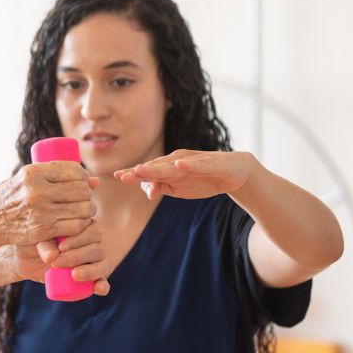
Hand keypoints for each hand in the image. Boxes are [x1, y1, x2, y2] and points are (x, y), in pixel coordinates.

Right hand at [0, 162, 98, 245]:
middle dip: (87, 194)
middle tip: (84, 197)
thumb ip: (57, 176)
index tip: (85, 181)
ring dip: (88, 209)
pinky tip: (78, 221)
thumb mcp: (28, 178)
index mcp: (34, 172)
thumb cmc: (12, 195)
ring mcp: (41, 211)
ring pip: (81, 209)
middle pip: (80, 190)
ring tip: (84, 209)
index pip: (73, 170)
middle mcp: (38, 190)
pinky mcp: (42, 229)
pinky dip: (81, 224)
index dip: (84, 176)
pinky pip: (74, 226)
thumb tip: (95, 181)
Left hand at [4, 219, 110, 295]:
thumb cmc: (32, 243)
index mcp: (83, 226)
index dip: (78, 239)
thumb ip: (44, 244)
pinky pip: (102, 282)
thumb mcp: (35, 240)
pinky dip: (102, 286)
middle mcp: (92, 242)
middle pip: (97, 248)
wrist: (24, 260)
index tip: (61, 247)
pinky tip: (98, 288)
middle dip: (78, 256)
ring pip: (103, 264)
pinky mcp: (91, 278)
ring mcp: (94, 261)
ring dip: (91, 271)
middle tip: (57, 262)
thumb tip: (52, 256)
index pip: (92, 230)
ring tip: (74, 275)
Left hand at [114, 150, 258, 200]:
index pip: (148, 171)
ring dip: (157, 167)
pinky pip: (198, 164)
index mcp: (169, 168)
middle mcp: (178, 161)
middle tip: (123, 176)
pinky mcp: (210, 163)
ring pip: (172, 165)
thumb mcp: (180, 189)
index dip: (133, 174)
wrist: (235, 173)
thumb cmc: (203, 179)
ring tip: (142, 170)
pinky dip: (188, 165)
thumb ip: (163, 188)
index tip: (117, 177)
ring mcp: (193, 161)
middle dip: (139, 171)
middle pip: (156, 166)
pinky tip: (179, 165)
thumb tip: (147, 192)